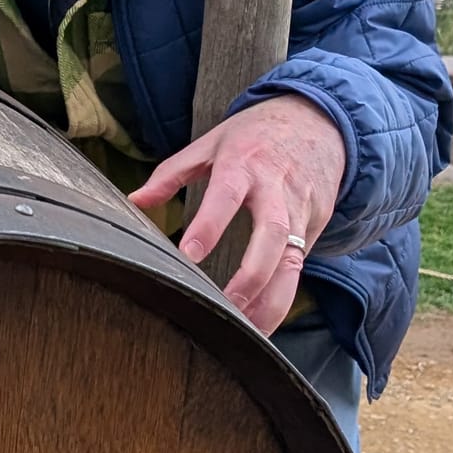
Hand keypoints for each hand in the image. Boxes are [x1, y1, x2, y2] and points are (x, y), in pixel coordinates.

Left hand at [128, 94, 345, 334]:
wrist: (319, 120)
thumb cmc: (255, 135)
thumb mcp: (212, 143)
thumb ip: (171, 173)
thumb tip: (134, 200)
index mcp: (244, 164)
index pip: (226, 195)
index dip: (209, 225)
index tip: (188, 256)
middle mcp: (276, 189)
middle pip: (272, 235)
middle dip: (251, 275)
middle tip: (226, 307)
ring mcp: (300, 210)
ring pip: (293, 260)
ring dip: (273, 300)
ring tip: (249, 332)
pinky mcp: (315, 227)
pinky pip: (300, 266)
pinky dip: (283, 296)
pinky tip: (263, 321)